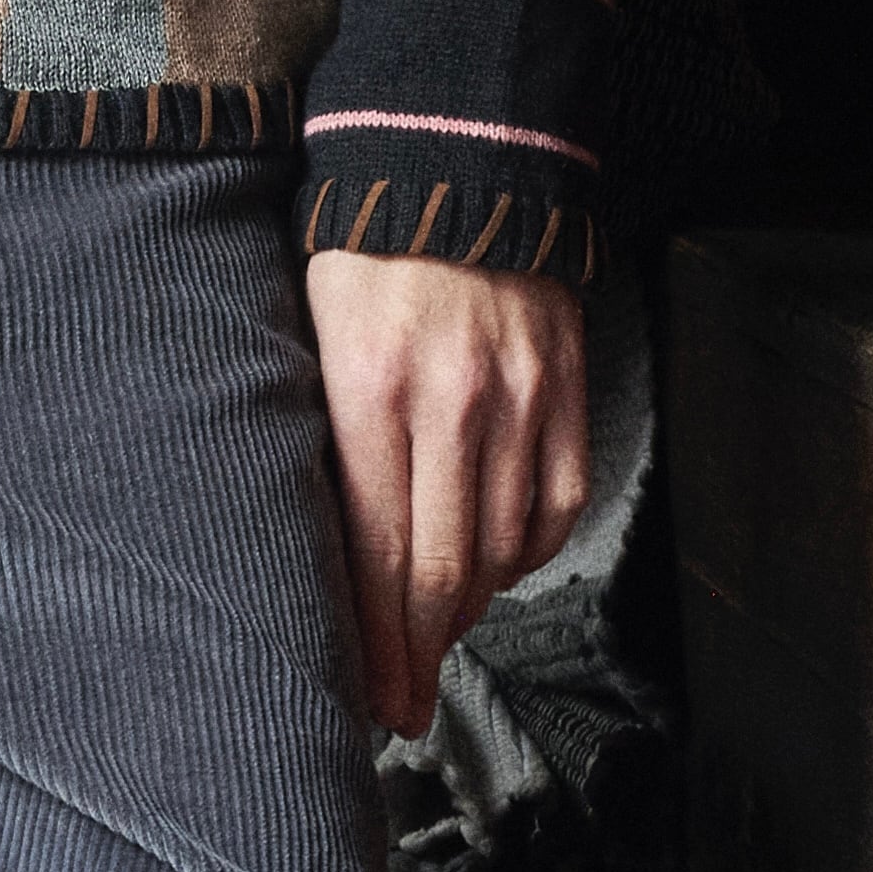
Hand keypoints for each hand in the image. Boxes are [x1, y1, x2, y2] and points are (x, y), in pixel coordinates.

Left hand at [302, 251, 589, 741]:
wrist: (455, 163)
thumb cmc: (360, 249)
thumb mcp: (308, 332)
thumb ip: (320, 434)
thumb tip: (317, 543)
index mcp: (371, 391)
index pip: (374, 553)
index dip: (376, 643)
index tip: (371, 698)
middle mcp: (452, 405)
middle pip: (441, 572)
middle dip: (417, 657)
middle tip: (401, 708)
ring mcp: (519, 401)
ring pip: (501, 549)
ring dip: (466, 611)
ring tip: (434, 641)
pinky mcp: (565, 391)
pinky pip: (554, 506)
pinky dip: (525, 552)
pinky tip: (494, 566)